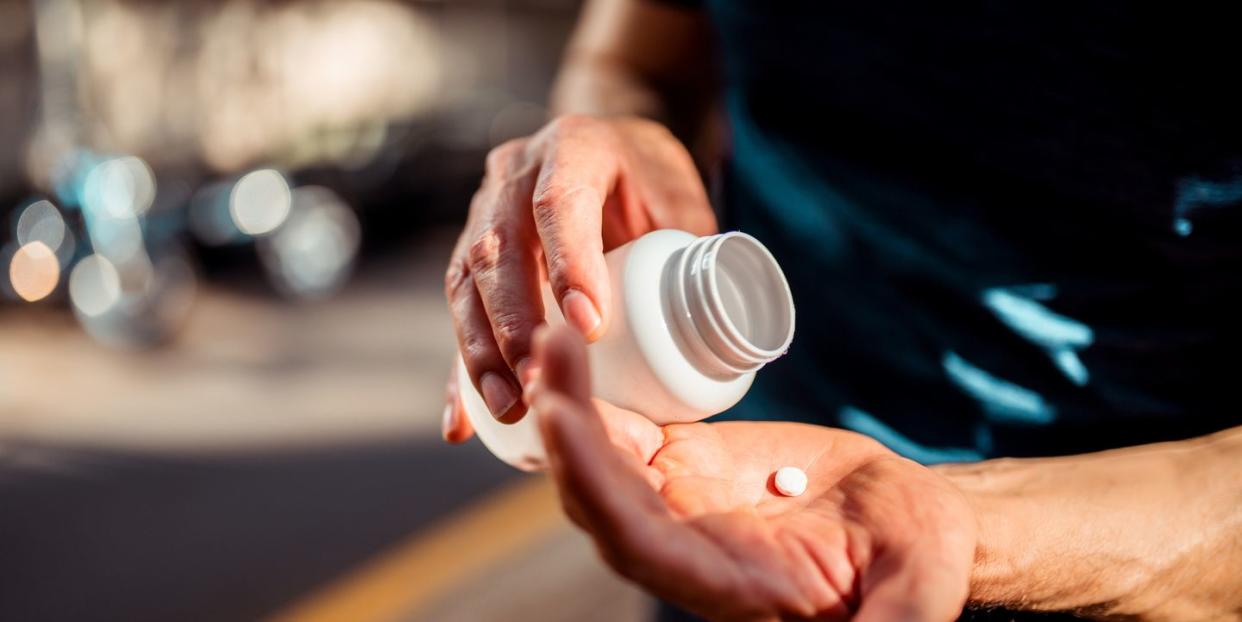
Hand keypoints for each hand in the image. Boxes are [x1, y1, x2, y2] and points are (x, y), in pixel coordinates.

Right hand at [442, 114, 715, 431]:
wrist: (611, 152)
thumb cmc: (651, 181)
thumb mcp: (680, 197)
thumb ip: (693, 249)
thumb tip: (717, 326)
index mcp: (573, 148)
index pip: (559, 203)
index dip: (569, 264)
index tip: (590, 329)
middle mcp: (514, 175)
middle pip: (497, 249)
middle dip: (512, 324)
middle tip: (539, 382)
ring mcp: (483, 213)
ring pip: (465, 283)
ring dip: (481, 352)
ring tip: (509, 408)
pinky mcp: (470, 257)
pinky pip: (459, 315)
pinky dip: (460, 371)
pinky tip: (462, 422)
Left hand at [529, 326, 976, 621]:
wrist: (901, 521)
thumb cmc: (916, 559)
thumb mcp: (919, 591)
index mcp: (725, 582)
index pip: (641, 546)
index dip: (597, 490)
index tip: (565, 425)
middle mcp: (682, 548)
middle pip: (598, 498)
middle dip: (565, 434)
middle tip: (548, 356)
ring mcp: (675, 504)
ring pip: (599, 460)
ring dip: (566, 403)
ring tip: (552, 336)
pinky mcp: (681, 463)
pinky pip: (621, 432)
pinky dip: (591, 395)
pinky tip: (570, 347)